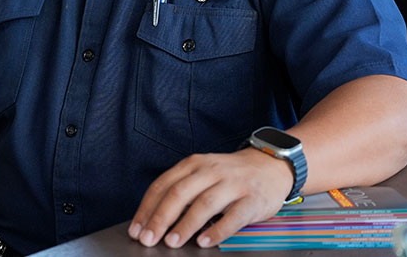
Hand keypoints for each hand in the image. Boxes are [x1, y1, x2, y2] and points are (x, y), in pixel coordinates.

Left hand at [127, 147, 291, 248]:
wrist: (270, 165)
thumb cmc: (229, 175)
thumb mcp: (203, 173)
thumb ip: (181, 190)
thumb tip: (153, 219)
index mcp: (194, 164)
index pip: (163, 185)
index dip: (147, 208)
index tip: (136, 229)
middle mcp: (211, 171)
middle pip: (179, 194)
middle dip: (160, 218)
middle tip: (148, 239)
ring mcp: (232, 184)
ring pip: (204, 204)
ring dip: (185, 225)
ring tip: (172, 242)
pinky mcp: (252, 199)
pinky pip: (233, 216)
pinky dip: (217, 230)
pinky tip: (205, 242)